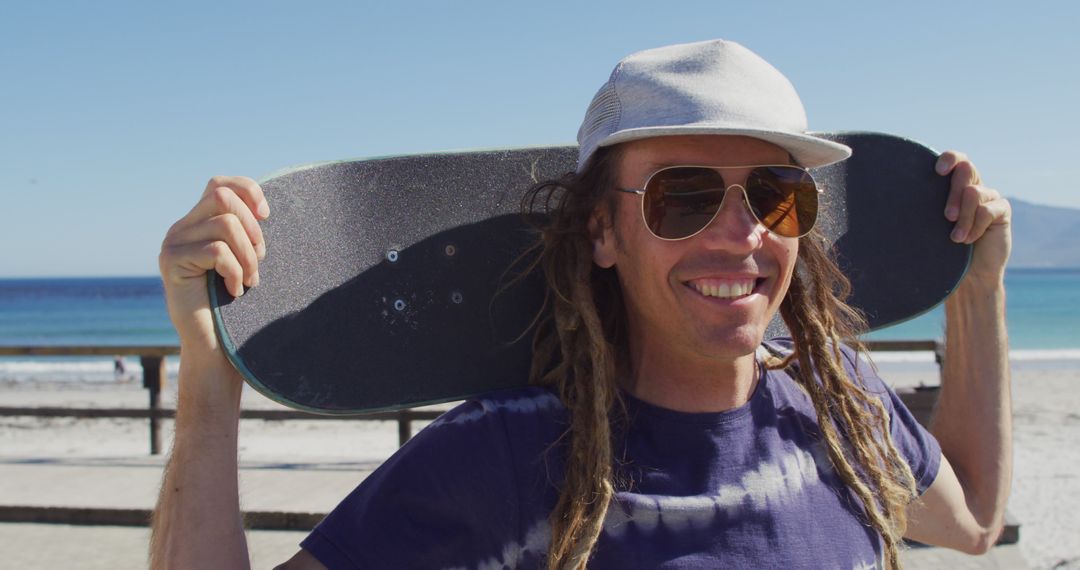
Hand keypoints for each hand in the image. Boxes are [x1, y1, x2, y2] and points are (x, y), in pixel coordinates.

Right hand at [158, 176, 268, 352]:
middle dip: (251, 227)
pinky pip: (217, 251)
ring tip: (250, 281)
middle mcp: (181, 228)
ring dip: (247, 255)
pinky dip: (235, 271)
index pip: (219, 184)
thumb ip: (244, 232)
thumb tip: (261, 209)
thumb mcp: (244, 260)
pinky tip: (235, 290)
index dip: (248, 191)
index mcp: (198, 223)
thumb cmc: (236, 306)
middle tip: (258, 260)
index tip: (267, 216)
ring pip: (224, 224)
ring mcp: (172, 244)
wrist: (214, 346)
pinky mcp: (171, 262)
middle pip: (222, 197)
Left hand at [936, 152, 1011, 282]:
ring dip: (963, 218)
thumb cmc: (940, 250)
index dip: (950, 158)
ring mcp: (989, 197)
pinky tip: (970, 241)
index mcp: (953, 185)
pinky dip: (975, 227)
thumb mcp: (929, 226)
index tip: (937, 172)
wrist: (965, 275)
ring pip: (974, 192)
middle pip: (967, 169)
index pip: (956, 159)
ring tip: (956, 239)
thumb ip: (923, 208)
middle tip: (947, 217)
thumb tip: (893, 196)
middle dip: (953, 193)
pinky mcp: (1001, 211)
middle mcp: (973, 186)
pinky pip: (987, 210)